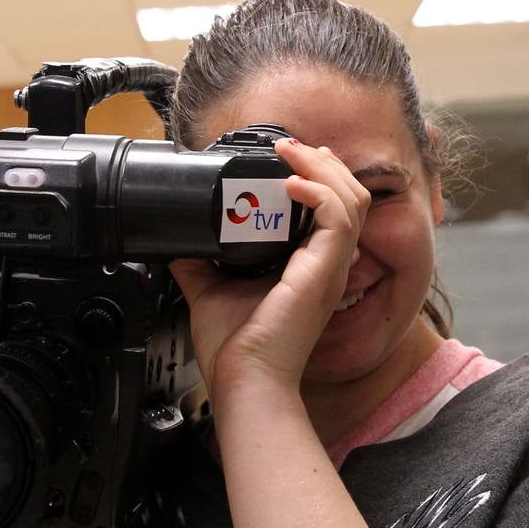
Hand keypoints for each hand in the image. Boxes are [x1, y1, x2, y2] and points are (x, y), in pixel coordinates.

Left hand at [170, 139, 369, 398]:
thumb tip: (178, 236)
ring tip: (292, 152)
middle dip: (322, 164)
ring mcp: (330, 268)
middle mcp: (327, 267)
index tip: (286, 160)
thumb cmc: (235, 350)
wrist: (242, 380)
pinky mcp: (324, 271)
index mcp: (309, 270)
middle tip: (290, 147)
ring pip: (350, 198)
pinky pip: (338, 217)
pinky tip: (293, 183)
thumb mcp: (209, 289)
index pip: (330, 211)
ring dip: (321, 168)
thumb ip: (200, 260)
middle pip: (348, 196)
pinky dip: (318, 191)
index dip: (316, 179)